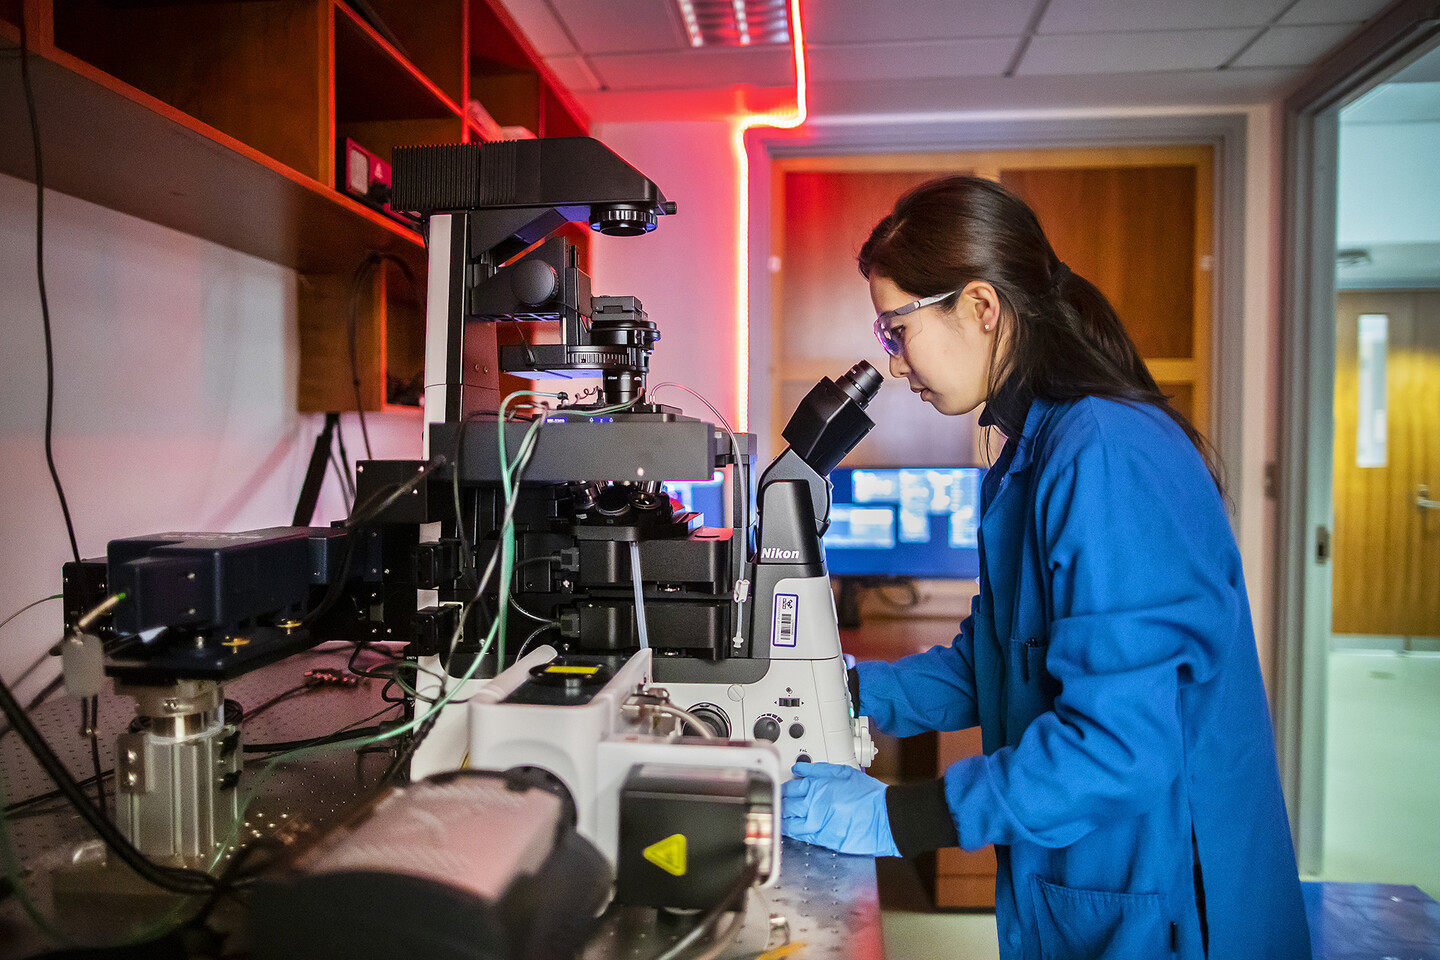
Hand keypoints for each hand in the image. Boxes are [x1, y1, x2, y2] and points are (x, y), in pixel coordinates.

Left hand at [780, 762, 898, 856]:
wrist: (884, 818)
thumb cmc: (869, 795)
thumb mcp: (844, 773)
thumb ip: (817, 770)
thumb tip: (799, 769)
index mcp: (817, 787)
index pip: (789, 789)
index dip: (782, 790)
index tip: (780, 791)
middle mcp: (814, 806)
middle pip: (786, 806)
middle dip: (779, 804)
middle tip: (775, 804)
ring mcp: (817, 825)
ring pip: (789, 824)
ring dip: (782, 820)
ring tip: (780, 818)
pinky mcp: (823, 840)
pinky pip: (801, 837)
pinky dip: (793, 833)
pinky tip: (792, 830)